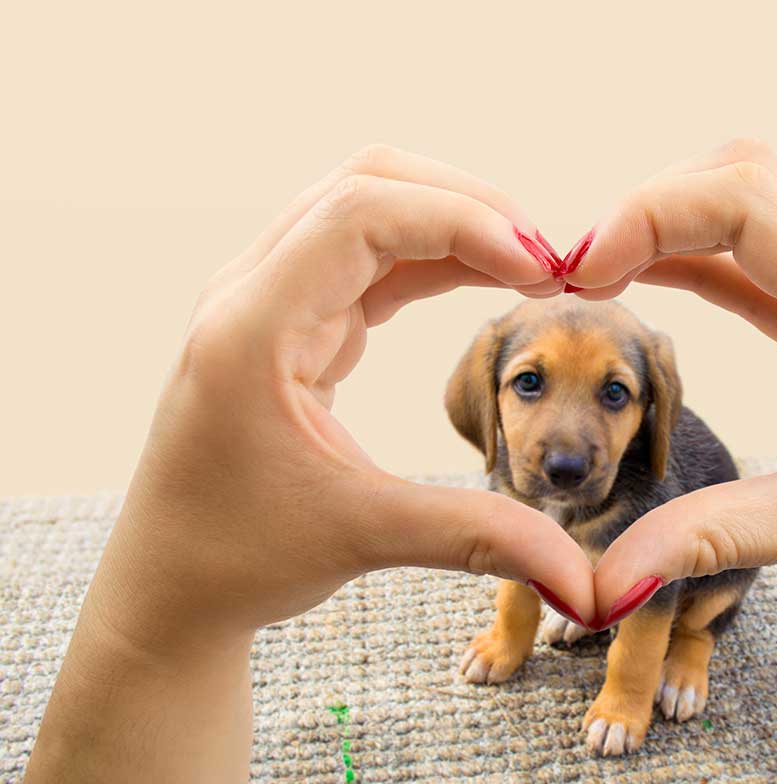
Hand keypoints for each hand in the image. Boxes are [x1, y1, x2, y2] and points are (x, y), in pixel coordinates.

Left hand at [96, 145, 595, 648]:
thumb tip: (584, 581)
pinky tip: (488, 280)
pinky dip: (435, 257)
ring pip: (370, 210)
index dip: (462, 224)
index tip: (539, 272)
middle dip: (467, 208)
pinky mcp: (291, 321)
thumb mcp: (363, 538)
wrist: (171, 585)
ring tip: (530, 270)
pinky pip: (370, 257)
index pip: (361, 214)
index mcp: (252, 327)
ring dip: (453, 225)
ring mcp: (269, 300)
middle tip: (547, 262)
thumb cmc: (239, 558)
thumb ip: (478, 537)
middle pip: (367, 184)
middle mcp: (252, 294)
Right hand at [567, 139, 776, 632]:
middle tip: (583, 271)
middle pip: (748, 178)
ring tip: (602, 274)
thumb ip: (711, 538)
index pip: (752, 202)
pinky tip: (653, 281)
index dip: (654, 212)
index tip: (586, 272)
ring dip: (675, 225)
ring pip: (757, 210)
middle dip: (653, 205)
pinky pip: (764, 264)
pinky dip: (701, 261)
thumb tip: (601, 582)